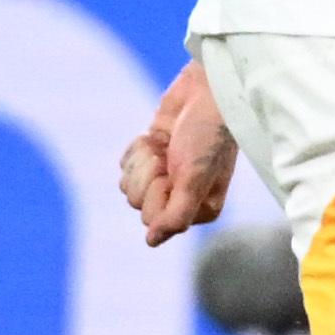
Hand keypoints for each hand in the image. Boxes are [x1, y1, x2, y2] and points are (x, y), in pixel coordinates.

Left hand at [117, 61, 238, 245]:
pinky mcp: (152, 158)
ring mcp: (166, 178)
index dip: (158, 192)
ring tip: (166, 145)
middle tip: (171, 156)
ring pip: (128, 185)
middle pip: (137, 203)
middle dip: (148, 174)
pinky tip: (158, 137)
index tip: (177, 171)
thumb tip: (152, 241)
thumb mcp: (195, 178)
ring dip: (142, 160)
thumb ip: (176, 215)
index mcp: (200, 210)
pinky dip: (137, 149)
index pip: (154, 219)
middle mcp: (183, 198)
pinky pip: (126, 166)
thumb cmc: (208, 135)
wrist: (206, 92)